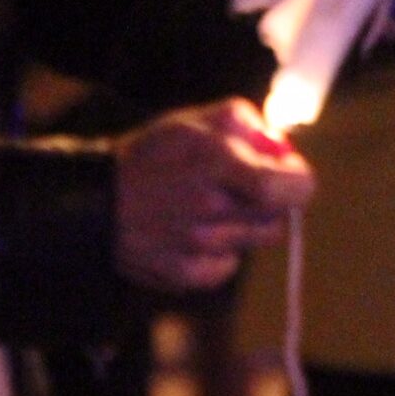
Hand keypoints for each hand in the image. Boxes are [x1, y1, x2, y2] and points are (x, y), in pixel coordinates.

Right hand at [114, 98, 314, 293]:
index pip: (291, 188)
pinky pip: (229, 265)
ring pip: (255, 241)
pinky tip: (196, 232)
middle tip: (246, 188)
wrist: (95, 203)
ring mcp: (199, 246)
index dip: (299, 181)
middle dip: (272, 202)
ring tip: (214, 208)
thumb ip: (249, 125)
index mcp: (217, 163)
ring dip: (246, 224)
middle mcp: (210, 208)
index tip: (290, 173)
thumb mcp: (197, 120)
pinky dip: (222, 251)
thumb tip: (283, 149)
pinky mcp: (187, 275)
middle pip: (278, 218)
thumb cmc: (152, 156)